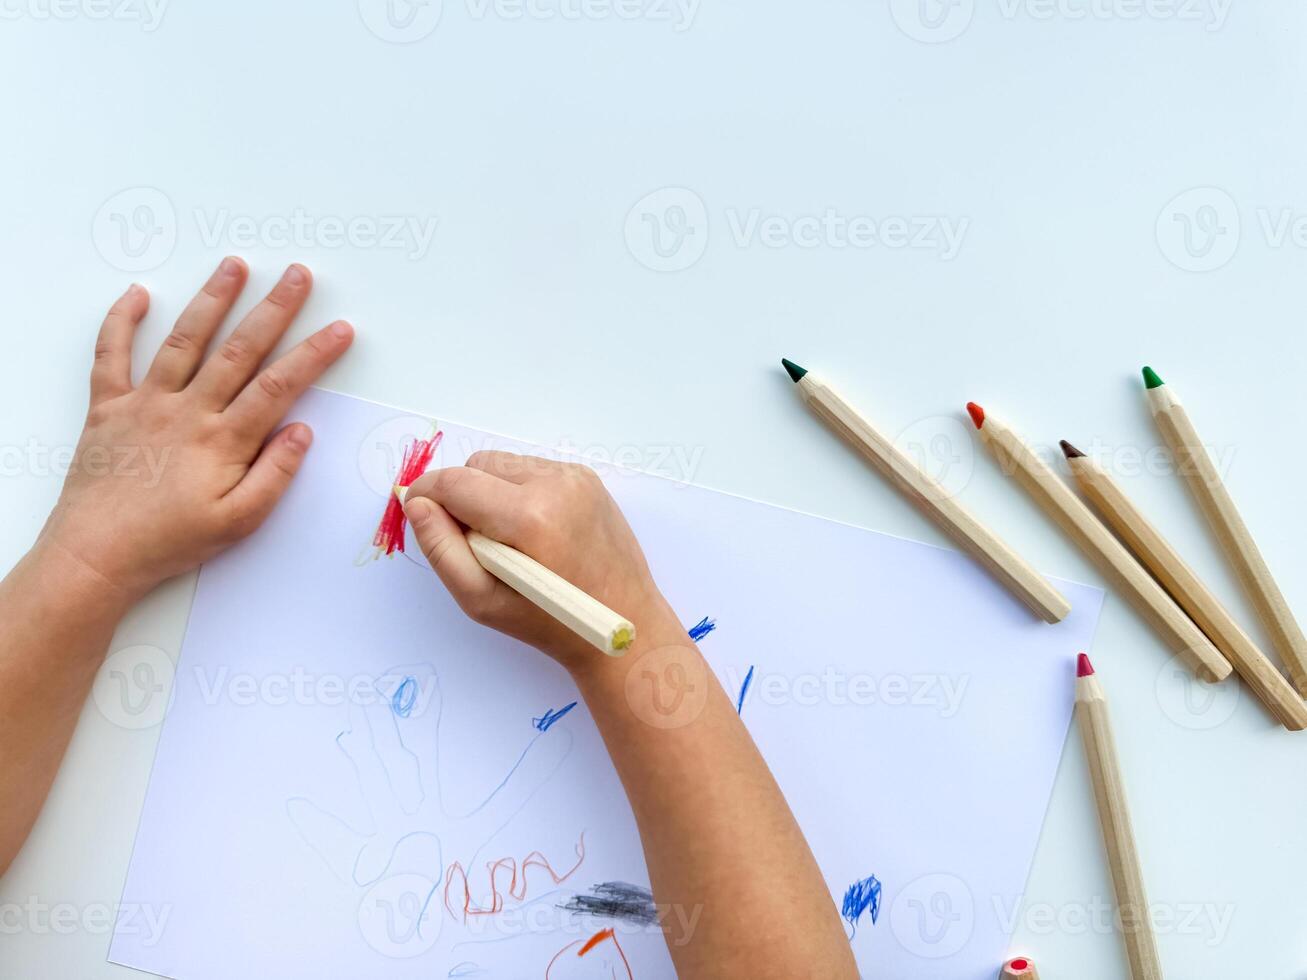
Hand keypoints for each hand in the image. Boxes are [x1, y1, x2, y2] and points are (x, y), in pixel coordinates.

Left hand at [37, 258, 353, 603]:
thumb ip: (274, 475)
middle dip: (273, 309)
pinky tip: (139, 294)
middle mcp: (187, 411)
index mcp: (223, 440)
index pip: (278, 386)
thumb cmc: (170, 542)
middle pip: (239, 350)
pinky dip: (121, 321)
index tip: (340, 329)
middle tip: (297, 275)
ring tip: (234, 266)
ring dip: (212, 300)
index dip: (313, 355)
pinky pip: (111, 355)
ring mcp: (145, 403)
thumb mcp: (238, 521)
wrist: (96, 554)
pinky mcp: (108, 407)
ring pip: (184, 341)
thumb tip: (301, 430)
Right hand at [402, 454, 686, 671]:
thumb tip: (416, 503)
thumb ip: (441, 549)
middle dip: (462, 496)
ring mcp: (576, 477)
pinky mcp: (588, 478)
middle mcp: (555, 483)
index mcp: (529, 515)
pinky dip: (519, 492)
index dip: (426, 495)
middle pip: (478, 465)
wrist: (627, 627)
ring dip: (491, 493)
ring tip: (507, 539)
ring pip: (504, 464)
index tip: (419, 515)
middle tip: (474, 542)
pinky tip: (533, 531)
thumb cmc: (551, 624)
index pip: (455, 482)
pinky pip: (532, 470)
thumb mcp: (482, 600)